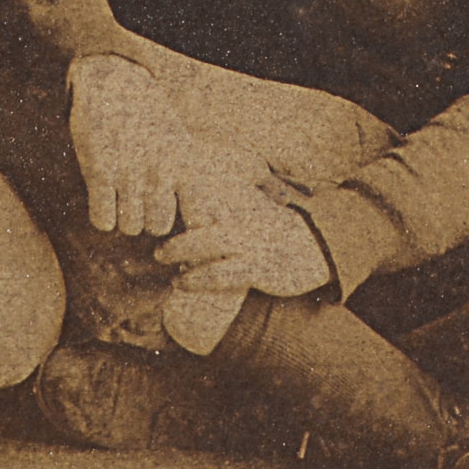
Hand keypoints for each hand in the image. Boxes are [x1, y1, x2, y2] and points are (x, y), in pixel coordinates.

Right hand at [67, 54, 272, 237]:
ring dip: (125, 219)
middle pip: (158, 227)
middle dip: (149, 220)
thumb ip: (197, 185)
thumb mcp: (184, 146)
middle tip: (142, 203)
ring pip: (131, 226)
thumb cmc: (152, 122)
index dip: (193, 238)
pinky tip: (104, 199)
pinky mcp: (100, 169)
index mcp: (187, 164)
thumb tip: (216, 224)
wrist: (113, 82)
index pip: (203, 218)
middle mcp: (161, 169)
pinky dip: (102, 217)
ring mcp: (131, 170)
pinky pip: (103, 219)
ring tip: (123, 197)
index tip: (182, 238)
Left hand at [154, 194, 331, 299]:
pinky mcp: (257, 268)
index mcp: (241, 202)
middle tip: (156, 243)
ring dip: (179, 251)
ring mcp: (250, 243)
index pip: (205, 191)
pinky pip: (221, 273)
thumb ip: (227, 197)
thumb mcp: (252, 206)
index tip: (157, 196)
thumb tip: (197, 187)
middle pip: (201, 216)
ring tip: (161, 257)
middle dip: (174, 228)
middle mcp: (244, 219)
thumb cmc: (274, 228)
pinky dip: (198, 278)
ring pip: (207, 243)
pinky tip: (182, 281)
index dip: (180, 194)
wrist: (312, 249)